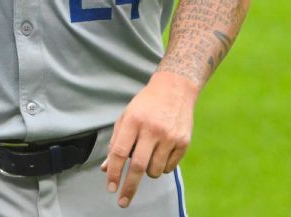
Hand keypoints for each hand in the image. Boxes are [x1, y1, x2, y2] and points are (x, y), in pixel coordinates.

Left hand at [100, 71, 198, 207]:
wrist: (174, 89)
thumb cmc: (145, 106)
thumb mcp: (126, 118)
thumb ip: (115, 143)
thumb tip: (107, 169)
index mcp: (133, 121)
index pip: (119, 152)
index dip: (114, 172)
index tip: (110, 188)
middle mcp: (152, 129)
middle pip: (138, 166)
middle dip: (129, 187)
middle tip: (122, 202)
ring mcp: (170, 136)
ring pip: (154, 170)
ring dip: (147, 173)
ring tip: (146, 157)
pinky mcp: (183, 142)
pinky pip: (168, 167)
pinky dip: (160, 167)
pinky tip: (160, 152)